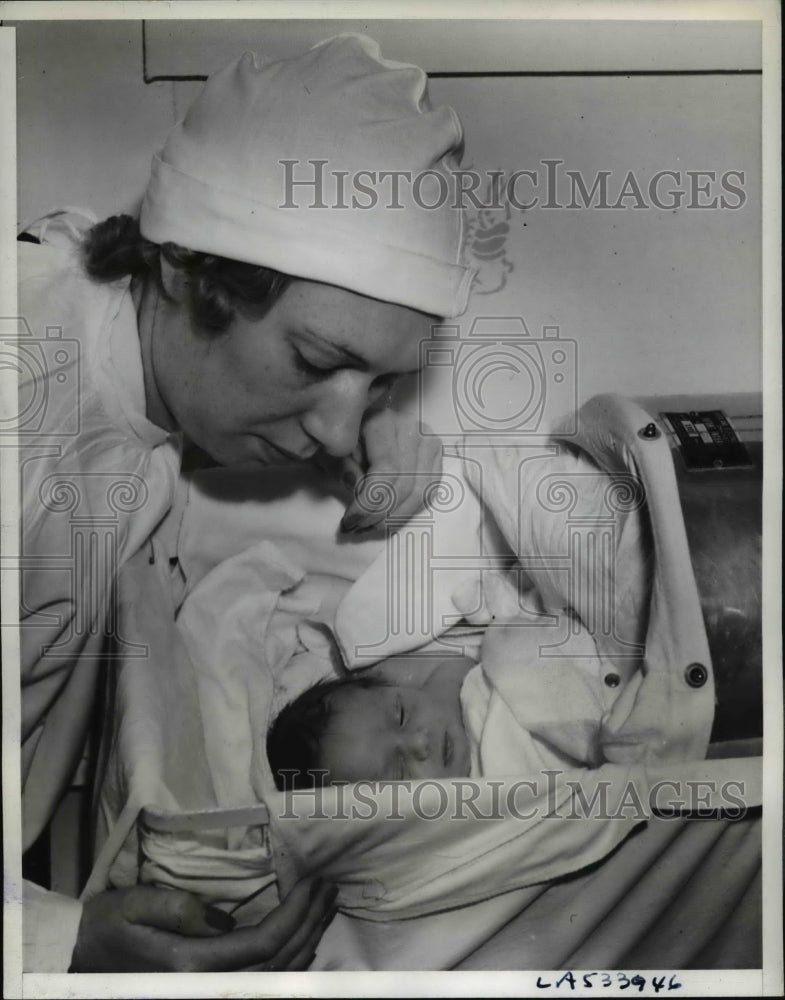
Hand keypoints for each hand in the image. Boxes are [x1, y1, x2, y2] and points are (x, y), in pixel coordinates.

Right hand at [69, 878, 337, 972]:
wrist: (78, 954)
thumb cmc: (106, 924)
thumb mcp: (136, 904)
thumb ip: (180, 909)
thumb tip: (224, 918)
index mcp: (191, 965)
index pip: (263, 944)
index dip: (296, 914)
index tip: (314, 882)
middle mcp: (204, 984)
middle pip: (278, 963)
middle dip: (310, 924)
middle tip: (330, 889)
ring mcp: (206, 990)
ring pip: (274, 976)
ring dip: (306, 941)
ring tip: (324, 907)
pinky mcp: (205, 985)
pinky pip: (260, 980)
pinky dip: (288, 960)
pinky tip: (301, 937)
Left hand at [338, 409, 442, 532]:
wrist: (359, 425)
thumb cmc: (343, 440)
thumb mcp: (331, 451)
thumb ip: (341, 468)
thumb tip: (358, 488)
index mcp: (383, 422)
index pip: (385, 471)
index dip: (369, 503)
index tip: (350, 521)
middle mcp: (412, 428)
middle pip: (404, 484)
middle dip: (379, 514)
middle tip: (358, 528)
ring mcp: (428, 440)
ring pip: (420, 492)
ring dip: (395, 517)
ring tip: (370, 527)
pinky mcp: (435, 455)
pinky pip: (429, 490)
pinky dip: (409, 510)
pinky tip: (388, 518)